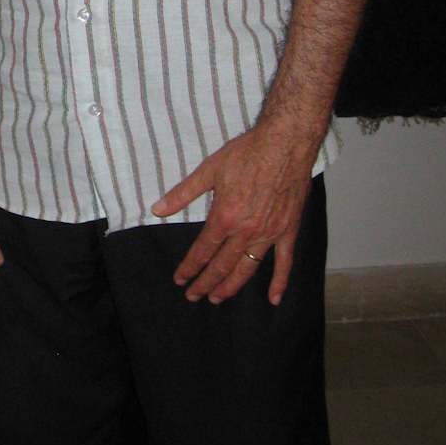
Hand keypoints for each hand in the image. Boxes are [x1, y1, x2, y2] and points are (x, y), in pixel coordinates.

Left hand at [151, 121, 316, 305]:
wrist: (284, 145)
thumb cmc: (247, 154)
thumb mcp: (209, 170)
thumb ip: (183, 193)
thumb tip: (158, 209)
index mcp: (224, 218)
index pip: (202, 250)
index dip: (189, 267)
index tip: (180, 280)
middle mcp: (246, 232)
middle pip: (222, 266)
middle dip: (205, 283)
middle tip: (194, 296)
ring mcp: (269, 234)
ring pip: (247, 269)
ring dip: (231, 286)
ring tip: (218, 298)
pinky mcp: (287, 231)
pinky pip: (284, 262)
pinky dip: (279, 282)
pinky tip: (274, 299)